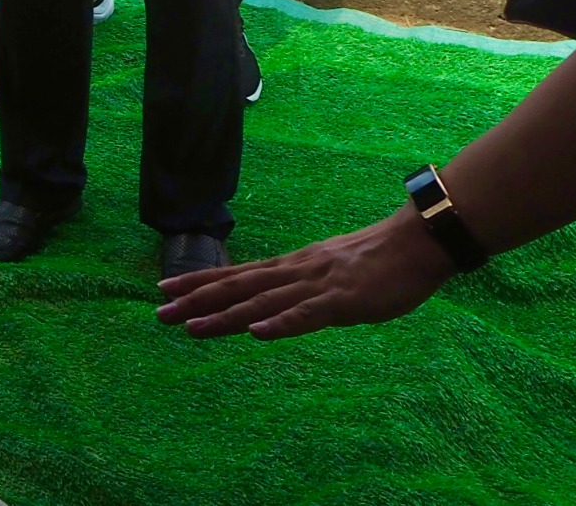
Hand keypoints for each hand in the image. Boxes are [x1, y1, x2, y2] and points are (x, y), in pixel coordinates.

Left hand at [157, 210, 455, 340]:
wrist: (417, 241)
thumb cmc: (377, 260)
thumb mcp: (330, 270)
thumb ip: (303, 286)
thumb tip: (279, 299)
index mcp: (292, 266)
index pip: (236, 274)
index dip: (199, 282)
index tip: (165, 288)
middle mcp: (295, 272)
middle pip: (238, 288)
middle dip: (196, 300)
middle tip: (158, 313)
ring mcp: (317, 285)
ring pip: (261, 303)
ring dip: (224, 317)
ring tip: (191, 327)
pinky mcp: (342, 301)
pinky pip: (306, 316)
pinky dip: (280, 324)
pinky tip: (256, 333)